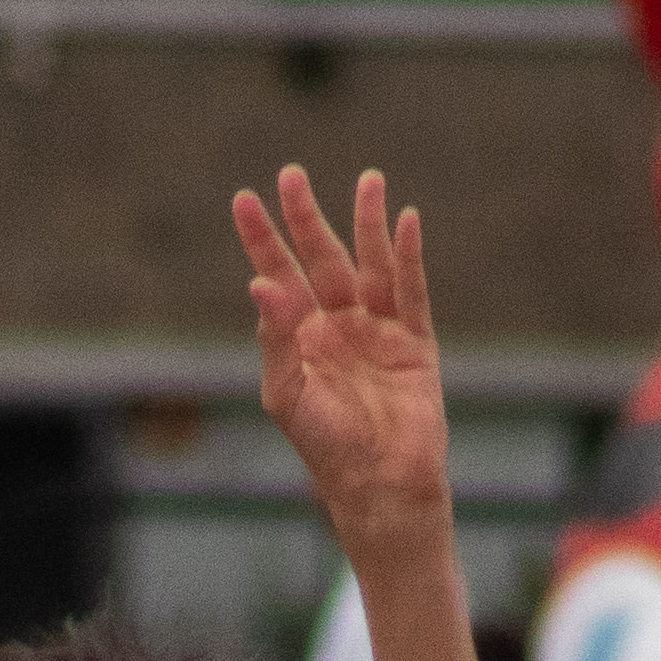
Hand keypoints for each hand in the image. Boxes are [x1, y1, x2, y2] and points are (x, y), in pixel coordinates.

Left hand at [233, 163, 449, 543]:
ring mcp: (377, 333)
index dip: (262, 239)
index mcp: (300, 340)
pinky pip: (412, 292)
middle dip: (307, 218)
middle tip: (291, 174)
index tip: (245, 199)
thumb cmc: (326, 448)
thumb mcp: (288, 394)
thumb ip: (275, 337)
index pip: (277, 277)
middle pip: (321, 259)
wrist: (380, 486)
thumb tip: (260, 283)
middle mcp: (337, 328)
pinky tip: (406, 222)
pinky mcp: (415, 344)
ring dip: (367, 224)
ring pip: (370, 265)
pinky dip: (409, 257)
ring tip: (368, 180)